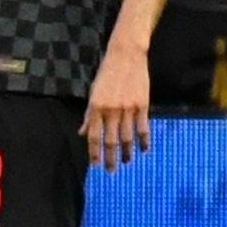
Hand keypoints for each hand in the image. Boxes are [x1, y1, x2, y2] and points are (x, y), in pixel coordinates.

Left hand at [85, 43, 152, 169]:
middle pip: (110, 140)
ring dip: (127, 152)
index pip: (94, 136)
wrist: (126, 56)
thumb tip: (83, 133)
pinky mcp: (142, 105)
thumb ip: (89, 115)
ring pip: (127, 137)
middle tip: (111, 170)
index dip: (94, 152)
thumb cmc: (107, 74)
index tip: (95, 164)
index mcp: (96, 107)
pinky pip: (143, 128)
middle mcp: (111, 110)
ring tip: (126, 162)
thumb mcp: (93, 92)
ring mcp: (128, 108)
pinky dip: (143, 141)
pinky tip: (143, 150)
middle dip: (110, 158)